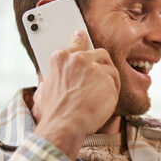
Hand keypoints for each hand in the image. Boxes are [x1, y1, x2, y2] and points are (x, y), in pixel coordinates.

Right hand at [31, 30, 119, 159]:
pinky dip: (113, 91)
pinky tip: (105, 101)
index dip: (81, 41)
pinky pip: (116, 81)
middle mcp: (78, 58)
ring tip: (100, 96)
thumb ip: (53, 76)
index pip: (77, 42)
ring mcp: (94, 67)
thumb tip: (51, 78)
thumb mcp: (45, 89)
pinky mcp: (107, 78)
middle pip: (99, 54)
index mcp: (61, 58)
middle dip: (100, 67)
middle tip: (99, 81)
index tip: (82, 35)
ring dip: (108, 81)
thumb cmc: (54, 113)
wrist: (64, 126)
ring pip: (109, 68)